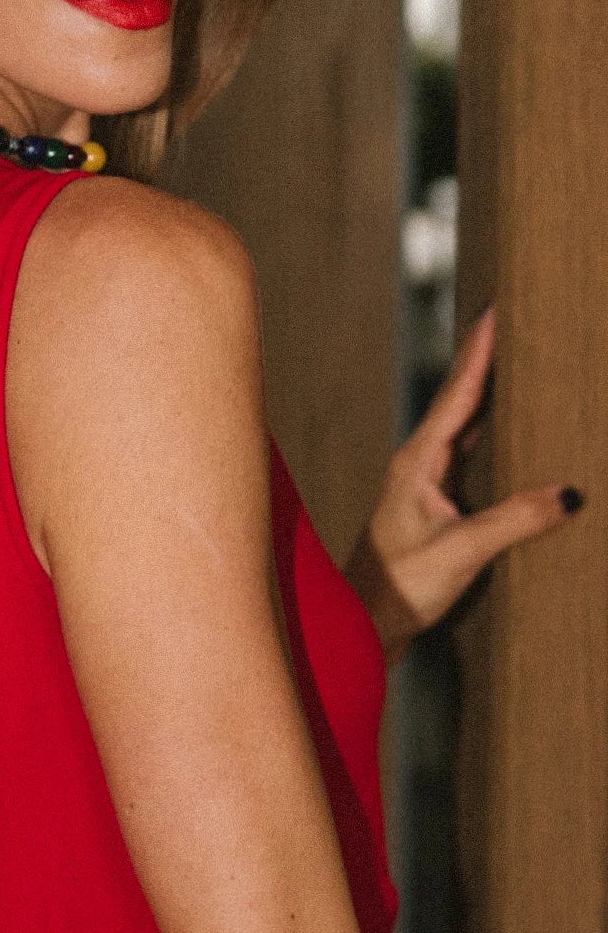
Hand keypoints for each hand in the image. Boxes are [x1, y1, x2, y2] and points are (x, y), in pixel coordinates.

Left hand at [343, 304, 583, 665]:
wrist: (363, 621)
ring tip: (514, 359)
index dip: (479, 352)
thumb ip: (514, 521)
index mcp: (419, 462)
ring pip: (462, 424)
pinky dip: (487, 430)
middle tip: (511, 318)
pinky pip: (466, 452)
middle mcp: (418, 463)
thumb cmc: (400, 586)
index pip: (457, 395)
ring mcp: (423, 481)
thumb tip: (568, 494)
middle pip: (459, 399)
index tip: (496, 311)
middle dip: (486, 359)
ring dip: (487, 392)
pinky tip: (505, 428)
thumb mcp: (462, 551)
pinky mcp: (432, 503)